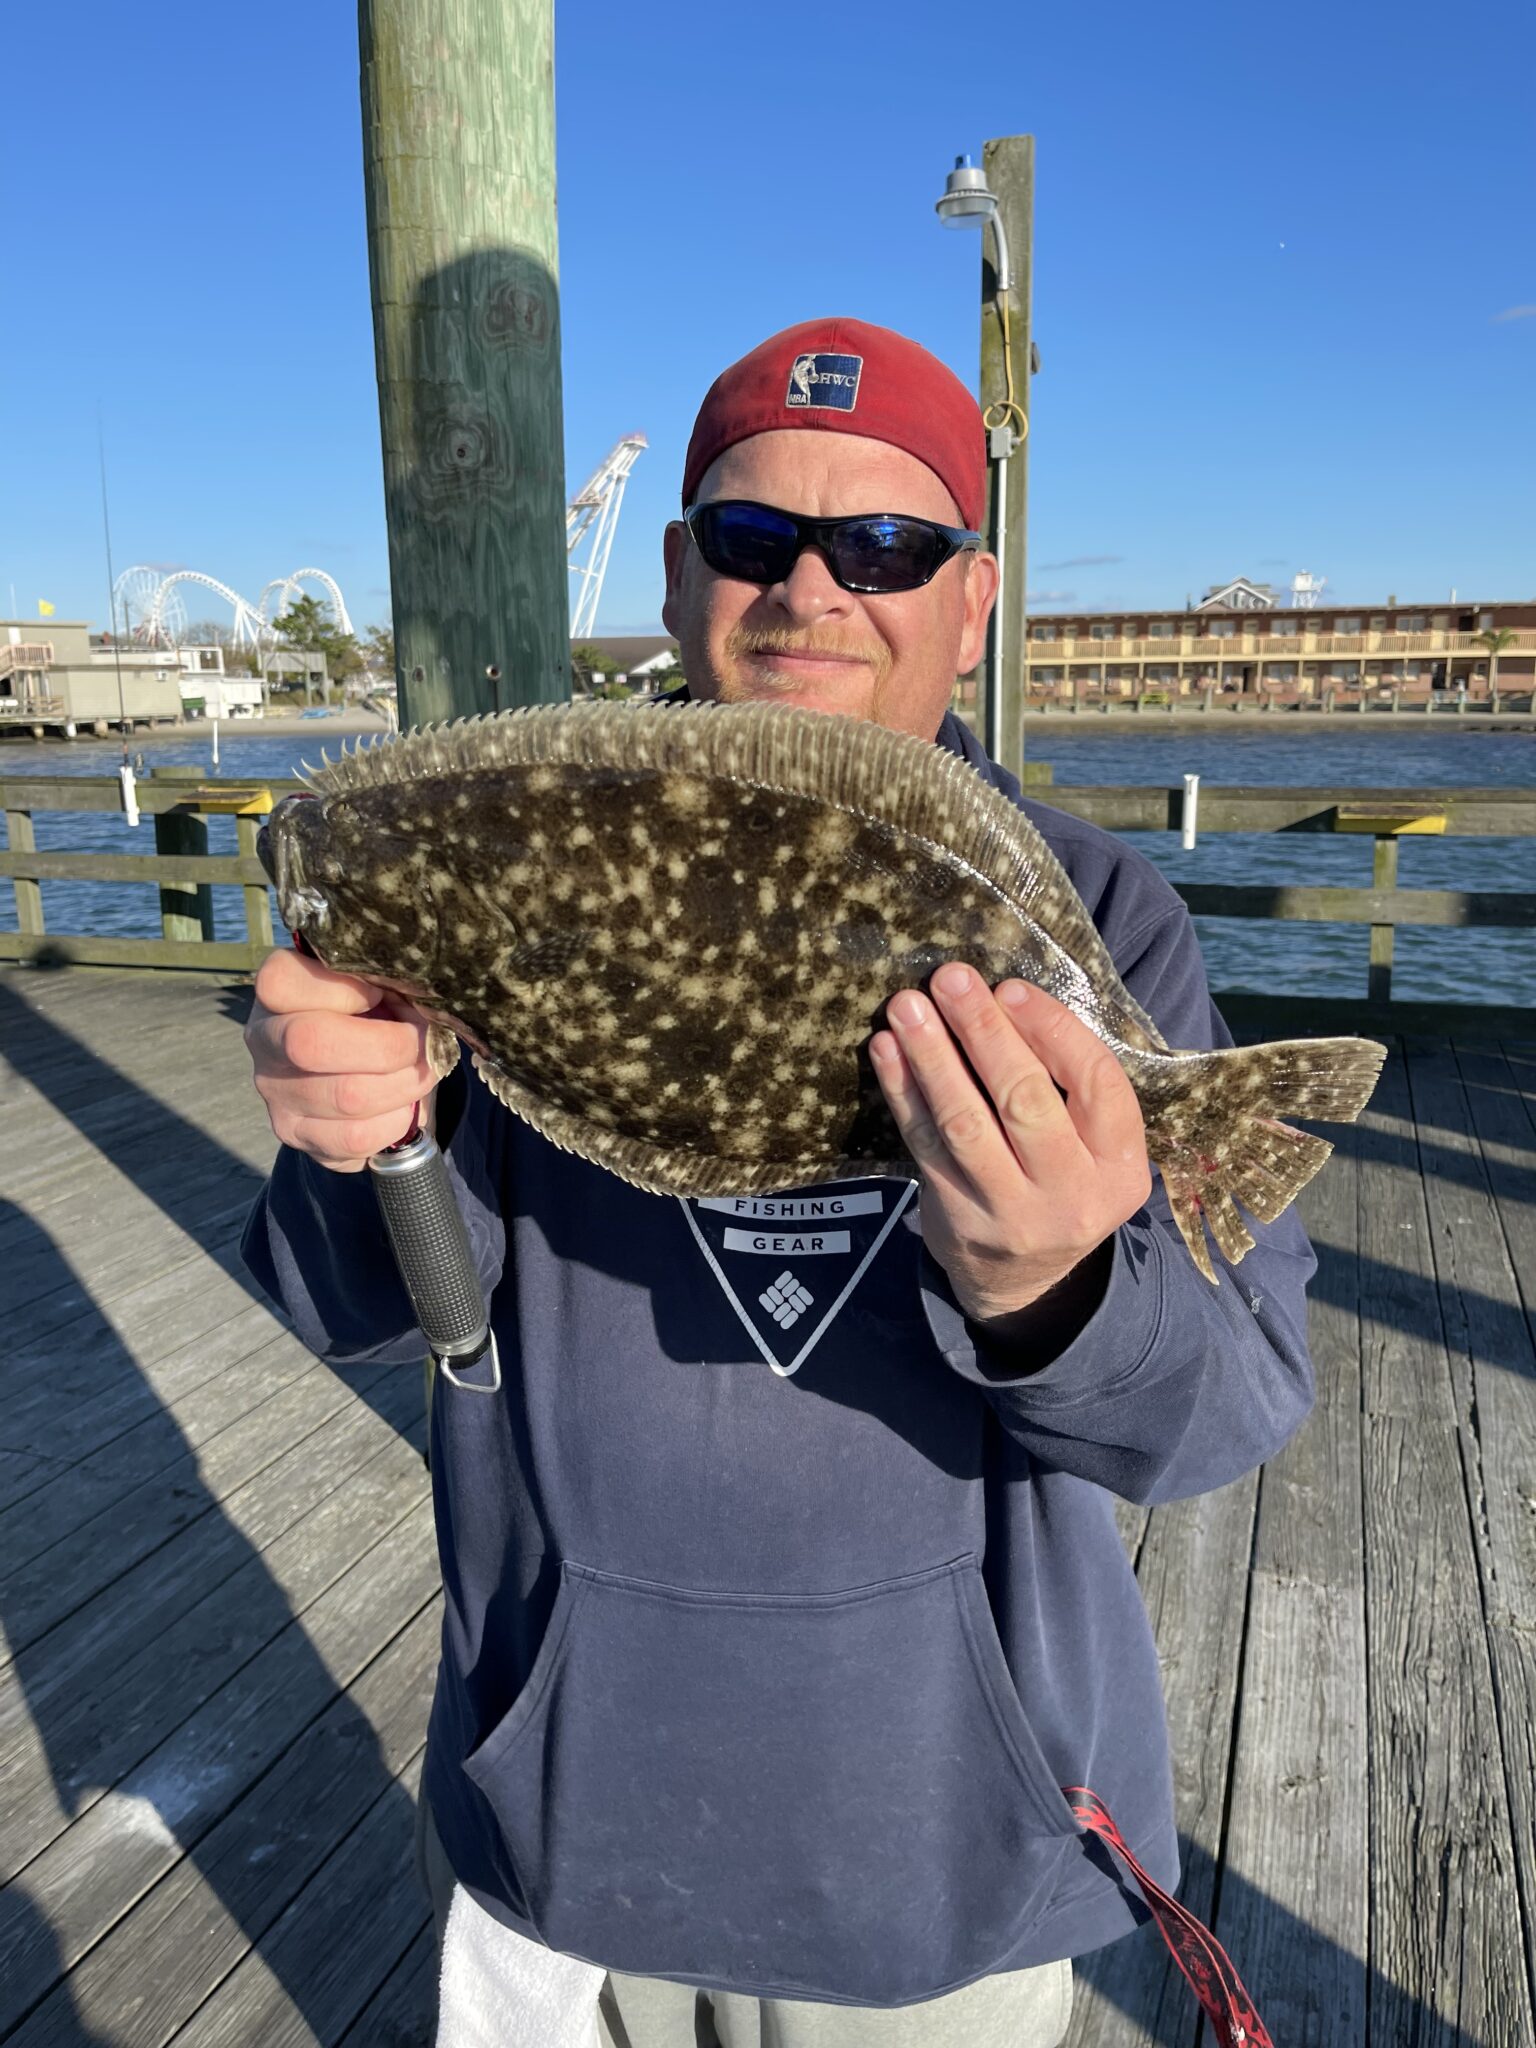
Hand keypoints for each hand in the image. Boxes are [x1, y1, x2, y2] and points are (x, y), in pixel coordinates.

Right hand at [245, 947, 436, 1172]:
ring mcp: (275, 1094)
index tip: (382, 993)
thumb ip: (385, 976)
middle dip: (388, 1044)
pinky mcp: (298, 1135)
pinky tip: (404, 1105)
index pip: (282, 982)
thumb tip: (421, 994)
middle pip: (311, 1043)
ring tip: (424, 1072)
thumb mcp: (379, 983)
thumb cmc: (376, 1013)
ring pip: (346, 1097)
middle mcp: (264, 1041)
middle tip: (423, 1041)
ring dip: (405, 1085)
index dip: (345, 988)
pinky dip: (396, 1121)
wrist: (367, 1068)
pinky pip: (355, 1138)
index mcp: (277, 991)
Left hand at [870, 963, 1152, 1325]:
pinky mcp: (957, 1218)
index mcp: (1121, 1166)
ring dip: (933, 1057)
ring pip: (967, 1123)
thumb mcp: (1094, 1149)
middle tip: (951, 979)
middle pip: (1025, 1101)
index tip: (1010, 989)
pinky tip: (888, 1050)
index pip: (1097, 1084)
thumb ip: (1071, 1088)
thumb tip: (1008, 998)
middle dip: (984, 1033)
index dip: (1053, 1031)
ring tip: (908, 1007)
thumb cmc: (1059, 1182)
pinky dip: (904, 1092)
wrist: (1023, 1281)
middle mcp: (1073, 1193)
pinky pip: (926, 1144)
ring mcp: (1012, 1213)